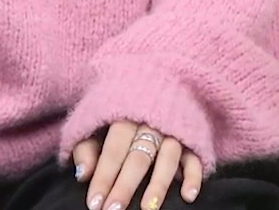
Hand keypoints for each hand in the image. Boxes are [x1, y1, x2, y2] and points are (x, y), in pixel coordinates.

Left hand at [73, 122, 198, 209]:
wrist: (157, 81)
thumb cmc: (118, 111)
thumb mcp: (94, 121)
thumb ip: (86, 147)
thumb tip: (82, 174)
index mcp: (126, 115)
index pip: (114, 150)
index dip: (103, 177)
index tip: (94, 203)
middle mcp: (154, 122)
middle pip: (140, 156)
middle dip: (126, 185)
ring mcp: (176, 129)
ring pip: (169, 157)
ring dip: (159, 183)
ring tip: (149, 208)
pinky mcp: (193, 137)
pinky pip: (196, 157)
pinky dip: (194, 176)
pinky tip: (188, 196)